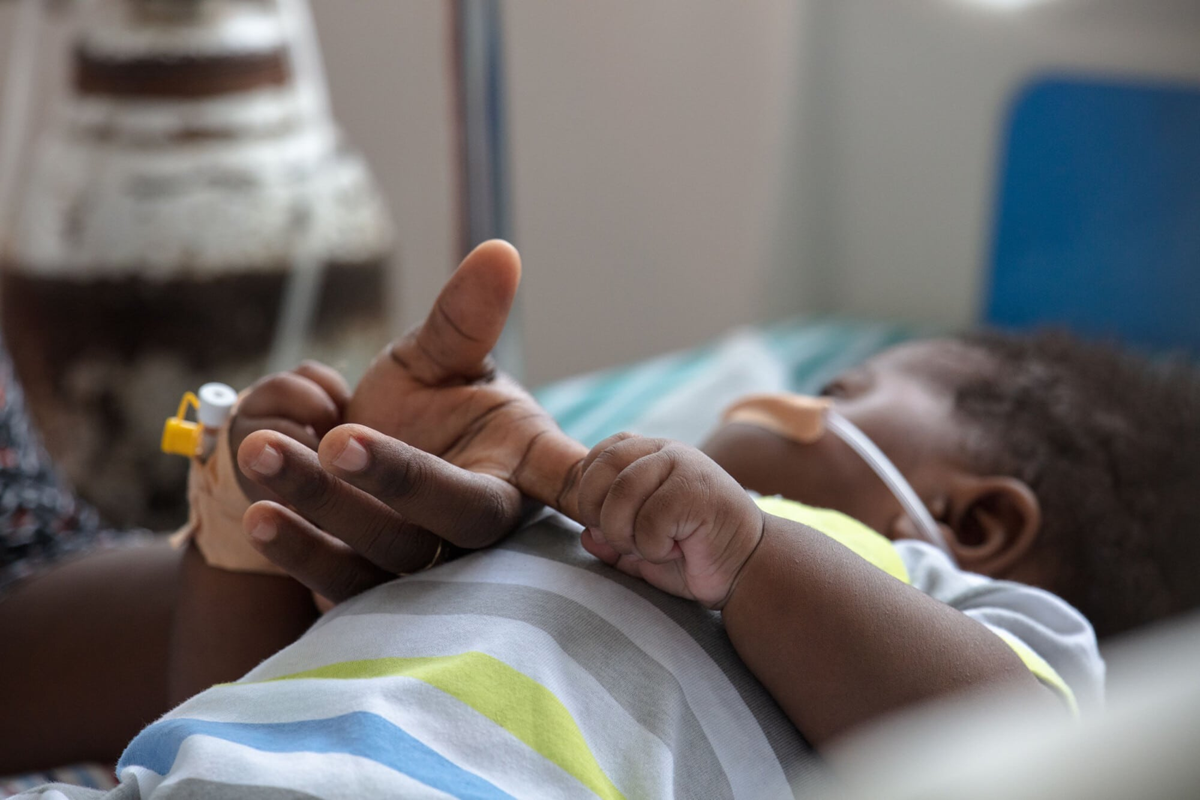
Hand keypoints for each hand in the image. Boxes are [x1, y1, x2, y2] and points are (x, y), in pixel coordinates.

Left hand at [236, 241, 586, 601]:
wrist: (366, 466)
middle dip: (396, 481)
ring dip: (325, 512)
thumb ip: (466, 318)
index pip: (567, 480)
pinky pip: (341, 585)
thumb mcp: (442, 360)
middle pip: (458, 520)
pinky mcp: (376, 596)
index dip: (580, 484)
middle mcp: (485, 531)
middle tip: (335, 439)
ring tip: (262, 454)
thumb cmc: (428, 408)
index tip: (548, 472)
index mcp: (521, 472)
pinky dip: (300, 553)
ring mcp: (431, 571)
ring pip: (389, 556)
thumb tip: (498, 252)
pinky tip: (260, 514)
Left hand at [576, 433, 765, 607]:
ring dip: (625, 535)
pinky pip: (649, 521)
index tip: (600, 522)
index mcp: (650, 455)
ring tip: (653, 549)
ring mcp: (683, 466)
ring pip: (622, 495)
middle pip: (604, 468)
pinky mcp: (696, 489)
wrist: (746, 567)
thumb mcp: (641, 548)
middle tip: (620, 541)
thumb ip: (611, 540)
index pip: (601, 454)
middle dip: (598, 513)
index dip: (589, 490)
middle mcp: (666, 452)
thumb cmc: (694, 556)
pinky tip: (679, 548)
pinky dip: (654, 548)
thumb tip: (585, 536)